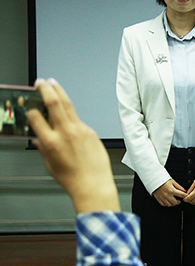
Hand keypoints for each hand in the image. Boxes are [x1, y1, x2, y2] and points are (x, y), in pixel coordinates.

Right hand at [27, 78, 119, 213]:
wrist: (94, 183)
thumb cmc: (72, 178)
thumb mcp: (49, 164)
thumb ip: (42, 148)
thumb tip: (37, 138)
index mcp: (51, 142)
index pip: (36, 118)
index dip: (31, 110)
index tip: (29, 107)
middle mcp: (66, 132)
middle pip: (54, 103)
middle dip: (46, 89)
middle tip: (41, 82)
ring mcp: (80, 129)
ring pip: (68, 105)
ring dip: (59, 91)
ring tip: (52, 83)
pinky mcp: (91, 130)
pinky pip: (78, 120)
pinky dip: (71, 116)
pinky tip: (68, 117)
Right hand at [152, 179, 186, 206]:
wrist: (154, 180)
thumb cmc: (163, 180)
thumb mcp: (172, 181)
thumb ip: (179, 186)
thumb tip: (184, 190)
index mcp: (171, 190)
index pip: (181, 195)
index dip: (185, 196)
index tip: (186, 196)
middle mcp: (167, 195)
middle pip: (175, 202)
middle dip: (179, 201)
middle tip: (179, 200)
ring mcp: (162, 198)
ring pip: (169, 205)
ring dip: (173, 203)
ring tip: (174, 201)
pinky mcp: (158, 199)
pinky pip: (163, 205)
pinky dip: (167, 204)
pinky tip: (168, 202)